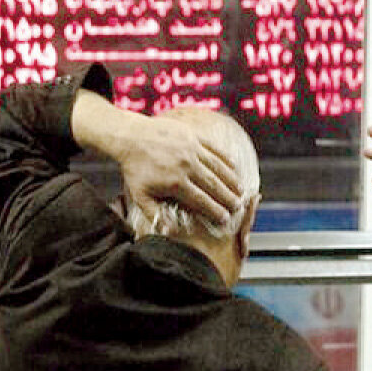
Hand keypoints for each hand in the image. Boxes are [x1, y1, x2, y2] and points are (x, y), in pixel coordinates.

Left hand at [115, 114, 242, 226]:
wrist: (130, 137)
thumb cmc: (134, 168)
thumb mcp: (140, 195)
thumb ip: (156, 215)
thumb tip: (169, 233)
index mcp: (176, 183)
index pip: (201, 201)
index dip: (215, 211)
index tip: (225, 219)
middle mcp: (187, 166)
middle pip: (214, 186)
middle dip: (228, 198)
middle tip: (238, 207)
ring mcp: (192, 150)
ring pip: (218, 168)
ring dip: (231, 180)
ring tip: (241, 191)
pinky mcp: (193, 137)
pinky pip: (214, 150)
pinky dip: (226, 159)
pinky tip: (234, 168)